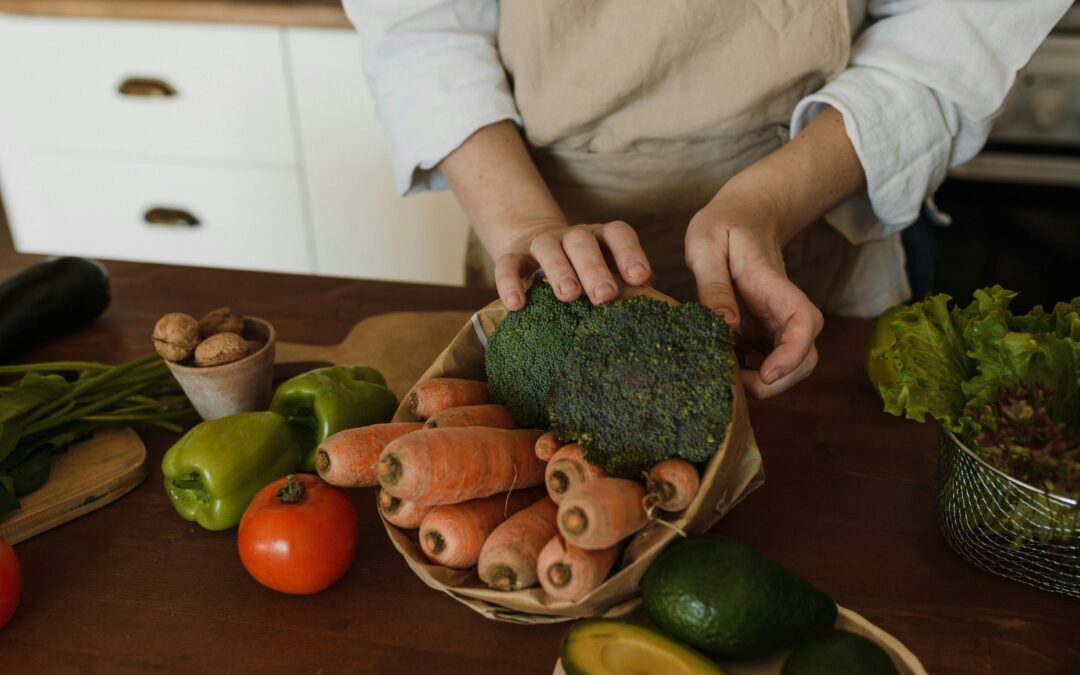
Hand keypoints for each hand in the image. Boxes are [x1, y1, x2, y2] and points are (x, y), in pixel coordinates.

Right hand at [491, 220, 652, 309]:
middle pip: (582, 241)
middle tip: (604, 296)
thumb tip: (652, 303)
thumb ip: (626, 284)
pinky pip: (508, 264)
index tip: (641, 278)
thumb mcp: (608, 272)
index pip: (618, 234)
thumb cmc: (586, 272)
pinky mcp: (514, 255)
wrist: (538, 250)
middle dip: (594, 268)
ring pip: (548, 247)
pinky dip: (509, 282)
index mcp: (601, 237)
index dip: (630, 253)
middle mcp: (573, 236)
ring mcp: (542, 243)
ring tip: (568, 296)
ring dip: (559, 270)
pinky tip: (517, 305)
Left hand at [685, 191, 823, 398]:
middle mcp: (783, 308)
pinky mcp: (764, 330)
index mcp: (773, 284)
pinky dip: (753, 375)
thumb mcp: (707, 244)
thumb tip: (726, 326)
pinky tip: (724, 368)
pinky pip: (770, 361)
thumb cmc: (724, 225)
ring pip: (793, 364)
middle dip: (778, 382)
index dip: (792, 354)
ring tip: (727, 378)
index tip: (766, 374)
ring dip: (767, 384)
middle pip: (806, 356)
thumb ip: (713, 284)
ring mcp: (776, 321)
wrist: (745, 215)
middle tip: (734, 384)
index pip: (803, 322)